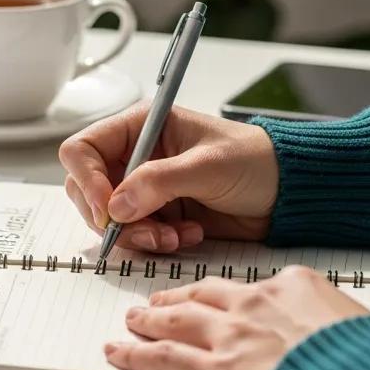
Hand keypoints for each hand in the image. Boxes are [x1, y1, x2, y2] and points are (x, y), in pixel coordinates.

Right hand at [59, 104, 278, 251]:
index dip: (87, 179)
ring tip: (175, 236)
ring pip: (109, 219)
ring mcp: (144, 188)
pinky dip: (155, 243)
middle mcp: (135, 156)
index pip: (84, 149)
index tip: (109, 208)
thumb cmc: (254, 161)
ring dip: (138, 235)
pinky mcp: (158, 215)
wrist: (285, 194)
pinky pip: (134, 236)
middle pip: (87, 189)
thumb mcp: (207, 166)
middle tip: (148, 230)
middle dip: (113, 217)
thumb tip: (117, 205)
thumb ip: (160, 181)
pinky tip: (188, 235)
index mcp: (141, 127)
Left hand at [105, 267, 369, 369]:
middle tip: (160, 299)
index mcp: (291, 285)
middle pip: (204, 294)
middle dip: (179, 297)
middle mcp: (254, 302)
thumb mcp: (355, 322)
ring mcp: (231, 334)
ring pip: (177, 319)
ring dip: (151, 318)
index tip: (216, 297)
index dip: (224, 294)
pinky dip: (135, 354)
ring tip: (134, 319)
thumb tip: (336, 336)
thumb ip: (329, 322)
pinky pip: (163, 358)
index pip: (247, 286)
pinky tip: (119, 352)